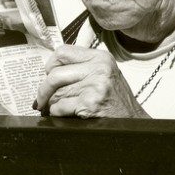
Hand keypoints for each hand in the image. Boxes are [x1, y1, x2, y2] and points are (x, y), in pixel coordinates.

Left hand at [34, 45, 148, 118]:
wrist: (134, 123)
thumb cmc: (116, 101)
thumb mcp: (104, 74)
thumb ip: (82, 68)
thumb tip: (50, 71)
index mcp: (100, 57)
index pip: (62, 52)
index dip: (51, 65)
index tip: (48, 74)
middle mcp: (98, 68)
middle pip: (55, 74)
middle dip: (44, 89)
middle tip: (41, 99)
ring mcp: (95, 86)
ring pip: (56, 93)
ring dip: (52, 104)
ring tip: (57, 107)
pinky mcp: (90, 103)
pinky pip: (60, 107)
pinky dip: (58, 113)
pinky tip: (66, 114)